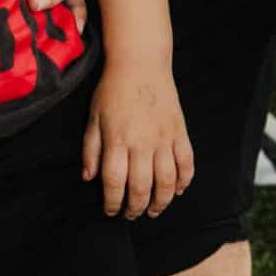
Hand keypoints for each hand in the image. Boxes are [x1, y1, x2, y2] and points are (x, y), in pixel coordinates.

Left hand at [82, 61, 193, 218]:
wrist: (140, 61)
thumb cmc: (113, 89)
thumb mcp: (93, 116)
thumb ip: (91, 149)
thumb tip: (88, 178)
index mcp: (117, 139)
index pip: (114, 182)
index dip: (112, 203)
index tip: (110, 211)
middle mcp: (142, 142)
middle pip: (142, 187)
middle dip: (136, 208)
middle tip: (131, 215)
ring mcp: (164, 137)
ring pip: (167, 181)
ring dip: (162, 202)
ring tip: (154, 210)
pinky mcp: (179, 131)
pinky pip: (187, 162)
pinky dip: (185, 180)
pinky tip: (178, 190)